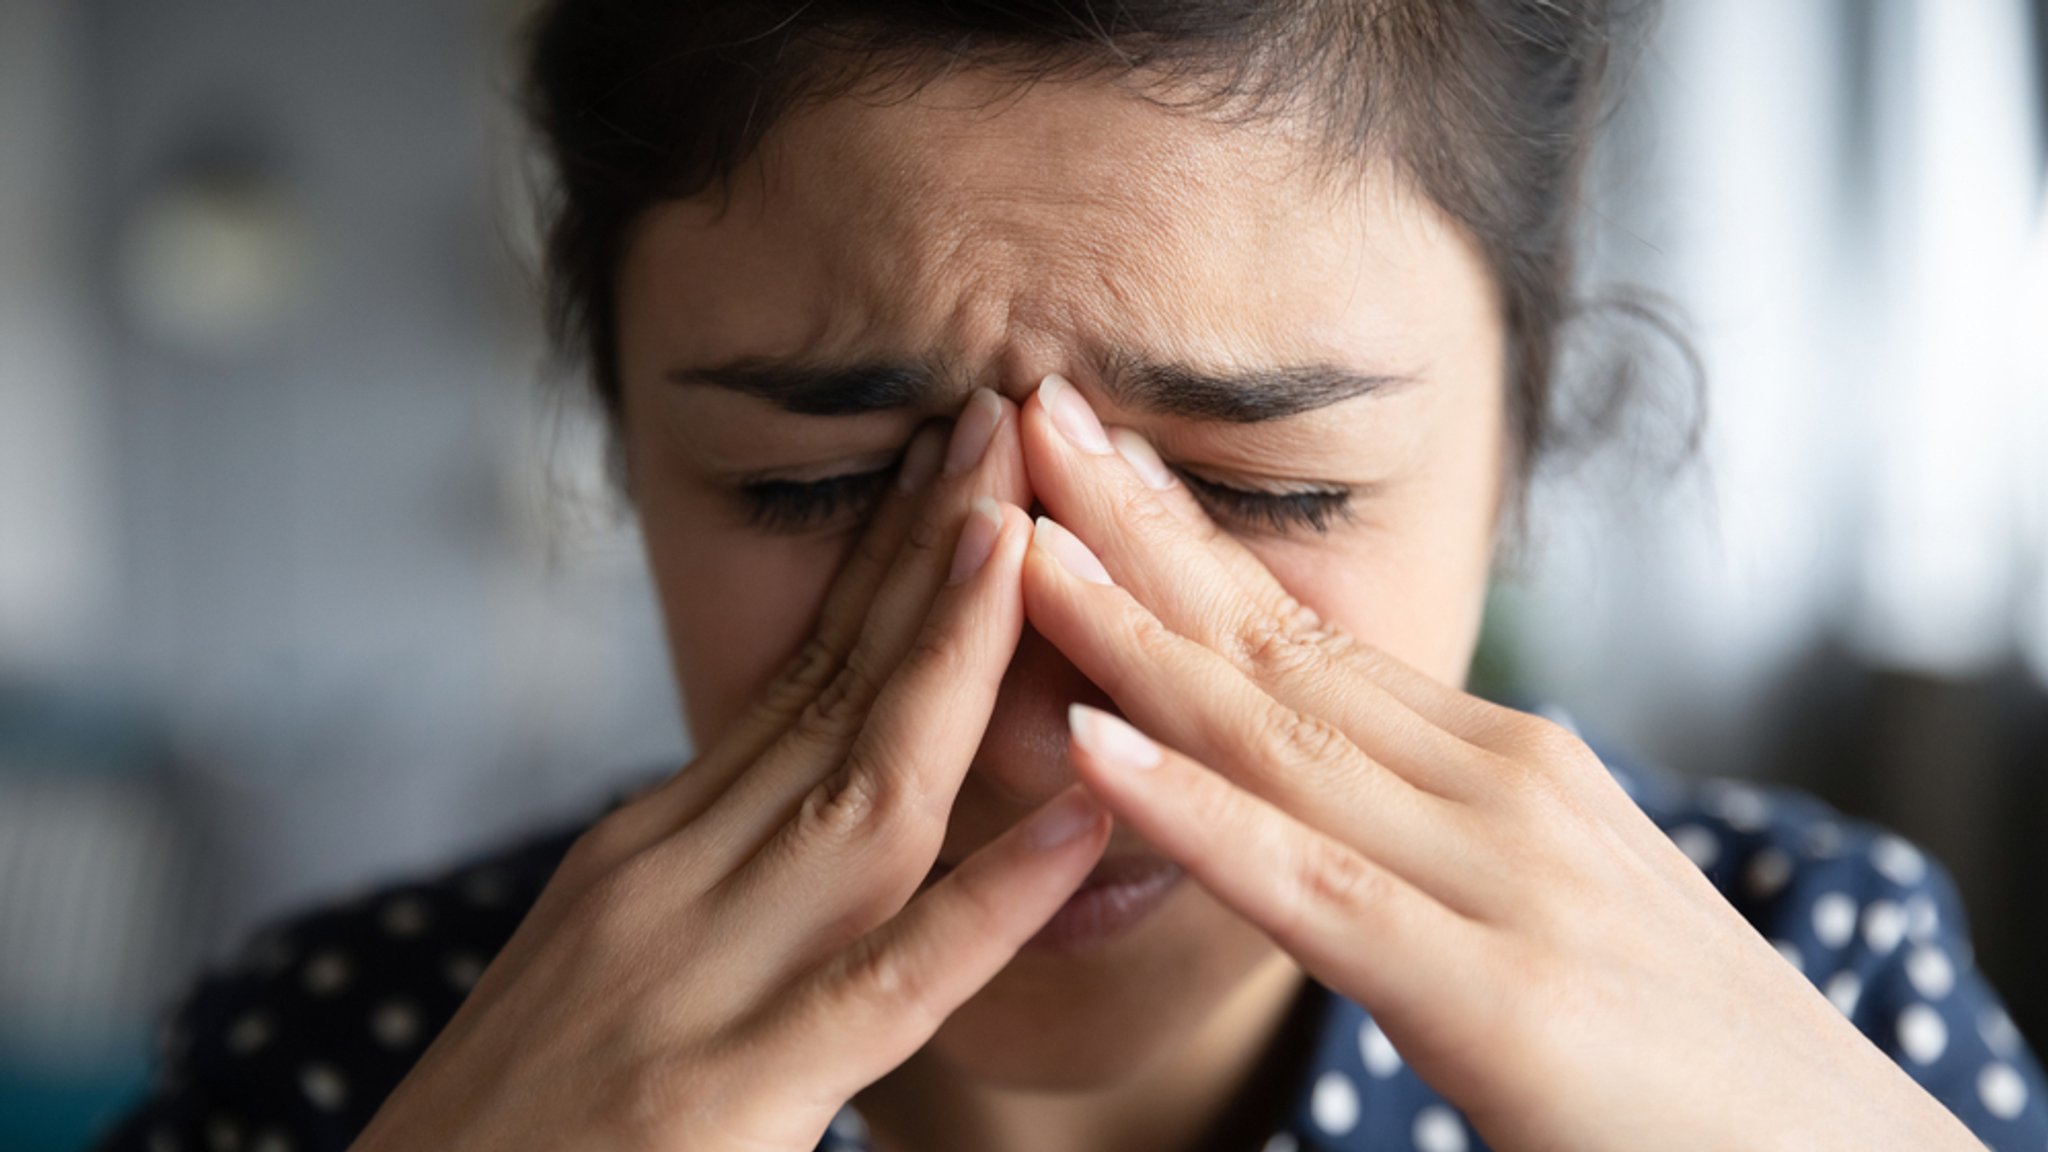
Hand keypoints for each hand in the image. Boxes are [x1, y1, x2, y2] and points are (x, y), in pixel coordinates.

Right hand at [351, 390, 1109, 1151]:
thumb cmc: (506, 1131)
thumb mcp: (600, 963)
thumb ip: (709, 879)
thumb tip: (809, 805)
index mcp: (649, 848)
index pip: (794, 677)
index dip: (886, 563)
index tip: (957, 461)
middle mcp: (668, 880)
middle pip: (831, 692)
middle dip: (931, 553)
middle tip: (1009, 418)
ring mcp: (694, 979)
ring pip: (860, 791)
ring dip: (951, 655)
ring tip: (1032, 535)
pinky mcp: (723, 1096)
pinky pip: (888, 984)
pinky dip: (991, 900)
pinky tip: (1078, 822)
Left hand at [1012, 374, 1983, 1151]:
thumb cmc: (1680, 1053)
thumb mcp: (1542, 902)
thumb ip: (1428, 838)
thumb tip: (1316, 791)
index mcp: (1500, 764)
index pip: (1307, 633)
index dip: (1184, 542)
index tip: (1088, 461)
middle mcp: (1498, 786)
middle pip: (1273, 644)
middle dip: (1135, 528)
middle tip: (1025, 412)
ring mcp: (1502, 875)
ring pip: (1272, 733)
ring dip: (1128, 629)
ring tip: (1019, 536)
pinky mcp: (1498, 995)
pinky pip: (1308, 884)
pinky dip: (1189, 809)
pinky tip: (1085, 743)